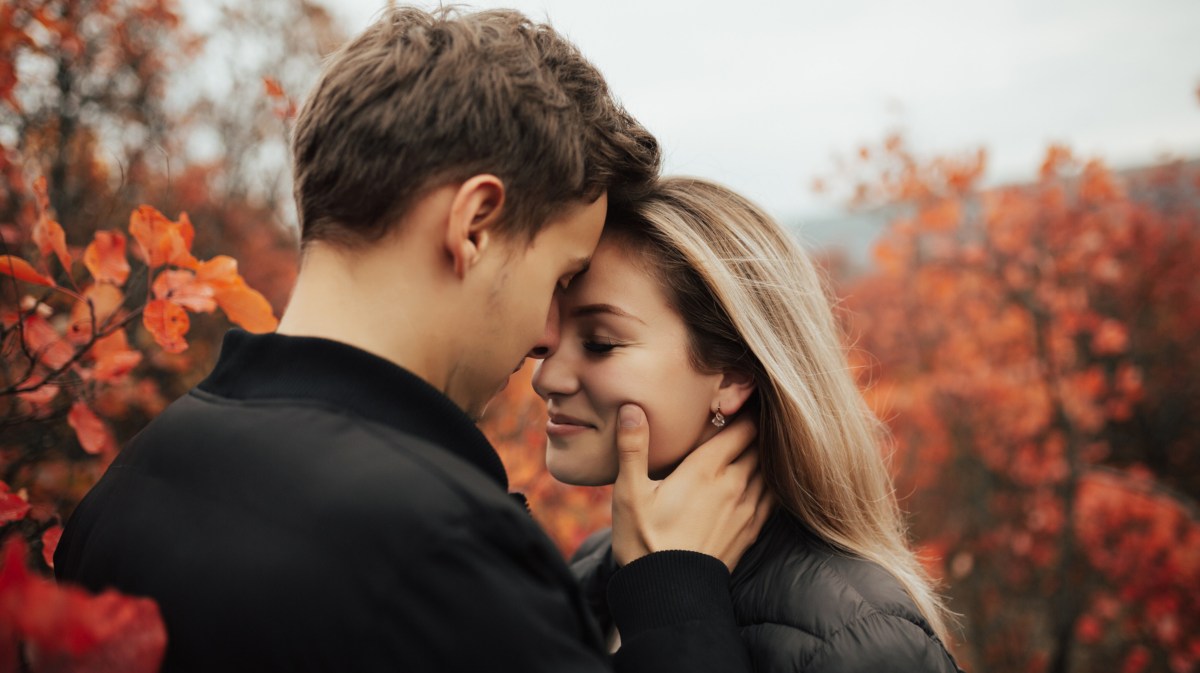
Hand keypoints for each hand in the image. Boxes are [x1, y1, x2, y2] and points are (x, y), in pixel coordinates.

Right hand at [611, 404, 771, 570]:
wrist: (669, 595)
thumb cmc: (644, 541)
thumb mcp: (629, 493)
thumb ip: (633, 447)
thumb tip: (633, 407)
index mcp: (706, 469)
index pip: (742, 426)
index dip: (745, 409)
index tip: (740, 397)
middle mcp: (734, 484)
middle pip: (760, 444)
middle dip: (756, 428)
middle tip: (749, 414)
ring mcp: (747, 509)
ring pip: (769, 469)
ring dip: (765, 454)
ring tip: (758, 442)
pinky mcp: (751, 530)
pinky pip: (772, 496)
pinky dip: (771, 481)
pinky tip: (763, 478)